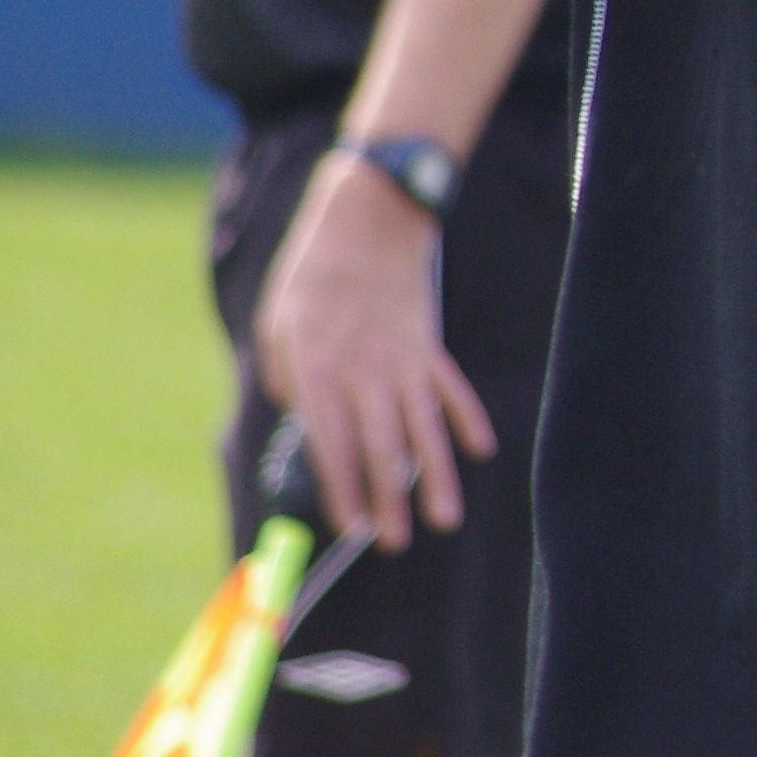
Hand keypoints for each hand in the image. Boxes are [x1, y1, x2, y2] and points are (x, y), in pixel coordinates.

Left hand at [254, 151, 496, 550]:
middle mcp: (364, 370)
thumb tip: (301, 417)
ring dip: (435, 475)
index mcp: (319, 368)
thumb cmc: (312, 270)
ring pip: (423, 427)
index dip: (342, 488)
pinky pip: (451, 388)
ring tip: (445, 518)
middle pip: (380, 446)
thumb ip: (285, 376)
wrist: (369, 213)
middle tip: (394, 543)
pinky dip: (467, 418)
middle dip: (388, 499)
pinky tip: (479, 450)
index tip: (350, 527)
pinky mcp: (428, 341)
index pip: (332, 443)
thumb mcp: (276, 321)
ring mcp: (403, 356)